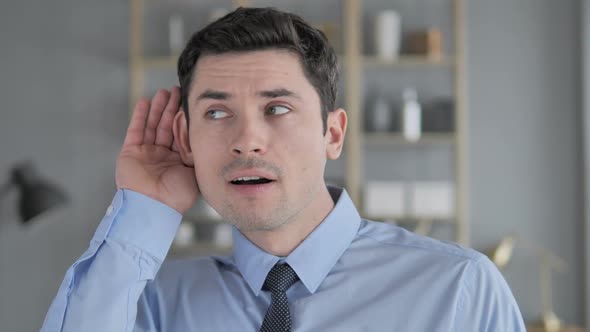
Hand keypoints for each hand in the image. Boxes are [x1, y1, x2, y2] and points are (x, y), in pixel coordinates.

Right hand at [116, 86, 198, 213]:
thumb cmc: (177, 194)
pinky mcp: (130, 152)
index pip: (181, 134)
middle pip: (166, 126)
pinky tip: (144, 102)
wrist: (155, 206)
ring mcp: (146, 153)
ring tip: (163, 92)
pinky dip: (140, 116)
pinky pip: (135, 130)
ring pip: (152, 125)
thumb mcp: (195, 171)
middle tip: (177, 90)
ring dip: (157, 108)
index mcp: (178, 161)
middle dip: (171, 108)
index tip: (190, 102)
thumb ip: (197, 152)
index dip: (184, 119)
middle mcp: (162, 156)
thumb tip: (205, 135)